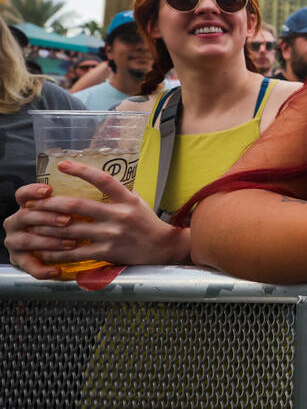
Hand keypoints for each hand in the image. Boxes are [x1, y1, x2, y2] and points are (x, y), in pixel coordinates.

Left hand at [3, 160, 188, 278]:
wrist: (162, 248)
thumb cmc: (148, 223)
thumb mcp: (138, 202)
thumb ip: (120, 192)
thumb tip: (102, 179)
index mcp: (126, 199)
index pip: (103, 180)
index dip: (82, 171)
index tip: (63, 164)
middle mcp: (119, 215)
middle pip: (78, 205)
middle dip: (51, 203)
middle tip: (35, 202)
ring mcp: (112, 235)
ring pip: (72, 229)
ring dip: (48, 227)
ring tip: (33, 224)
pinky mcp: (108, 252)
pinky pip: (77, 252)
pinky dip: (58, 252)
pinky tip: (46, 251)